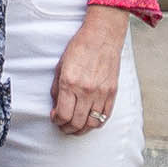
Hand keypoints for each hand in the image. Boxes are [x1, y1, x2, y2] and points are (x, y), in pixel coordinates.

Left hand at [50, 6, 127, 135]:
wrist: (102, 37)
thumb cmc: (79, 48)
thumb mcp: (60, 67)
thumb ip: (57, 89)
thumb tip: (56, 108)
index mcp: (70, 83)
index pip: (63, 114)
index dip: (57, 121)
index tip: (55, 119)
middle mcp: (87, 91)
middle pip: (77, 122)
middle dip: (67, 129)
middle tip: (63, 127)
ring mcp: (101, 93)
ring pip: (92, 123)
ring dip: (81, 130)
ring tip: (75, 128)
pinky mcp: (112, 92)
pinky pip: (106, 116)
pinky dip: (97, 123)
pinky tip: (89, 121)